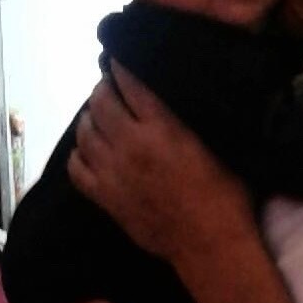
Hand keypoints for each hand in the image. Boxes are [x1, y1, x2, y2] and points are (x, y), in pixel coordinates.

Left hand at [68, 62, 252, 273]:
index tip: (118, 58)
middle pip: (101, 103)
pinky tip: (87, 150)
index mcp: (162, 128)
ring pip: (84, 133)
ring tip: (97, 115)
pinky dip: (79, 154)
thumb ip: (189, 119)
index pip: (129, 83)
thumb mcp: (215, 145)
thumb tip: (174, 96)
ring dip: (89, 118)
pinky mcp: (105, 198)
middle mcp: (131, 145)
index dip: (120, 66)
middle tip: (109, 87)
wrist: (209, 244)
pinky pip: (77, 169)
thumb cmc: (225, 194)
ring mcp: (113, 173)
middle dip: (103, 89)